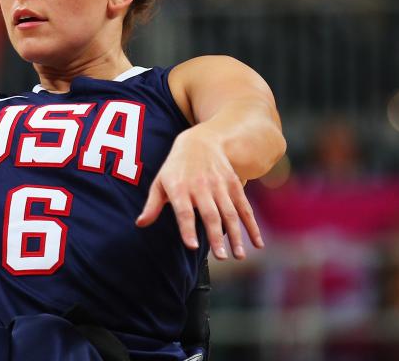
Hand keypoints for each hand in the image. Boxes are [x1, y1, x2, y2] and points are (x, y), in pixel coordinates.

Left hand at [136, 125, 263, 259]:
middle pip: (210, 214)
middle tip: (221, 257)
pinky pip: (245, 208)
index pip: (184, 211)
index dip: (187, 228)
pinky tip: (258, 244)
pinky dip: (252, 226)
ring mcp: (220, 185)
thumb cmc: (175, 168)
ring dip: (236, 235)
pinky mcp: (234, 185)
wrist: (200, 142)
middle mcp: (201, 186)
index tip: (191, 245)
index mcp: (179, 187)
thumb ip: (152, 205)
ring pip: (230, 213)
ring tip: (238, 256)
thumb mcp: (160, 182)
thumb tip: (140, 224)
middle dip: (216, 236)